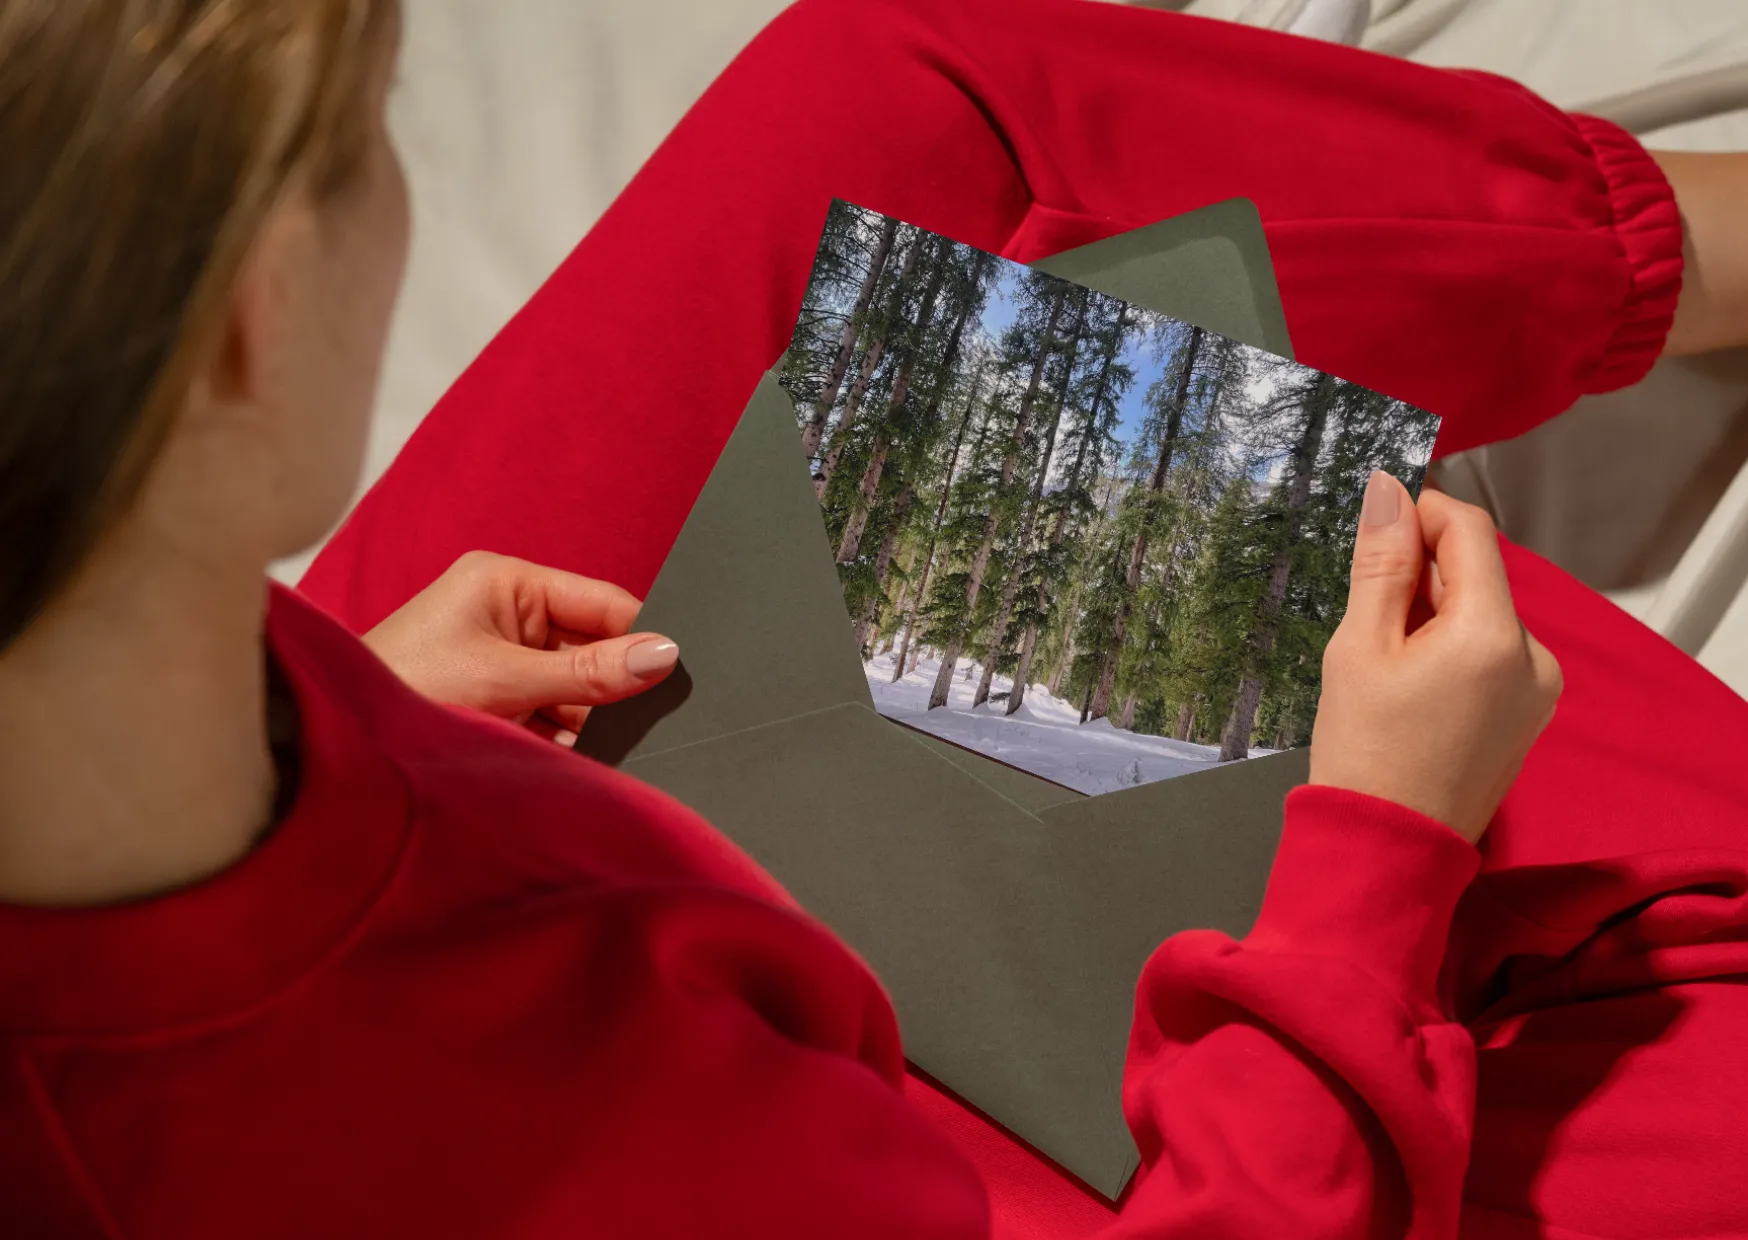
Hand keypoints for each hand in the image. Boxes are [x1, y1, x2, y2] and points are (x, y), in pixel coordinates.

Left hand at [362, 551, 678, 746]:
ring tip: (578, 745)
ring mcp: (500, 658)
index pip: (603, 602)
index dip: (642, 637)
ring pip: (574, 689)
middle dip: (609, 688)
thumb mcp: (507, 681)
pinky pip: (550, 714)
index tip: (679, 676)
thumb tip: (664, 655)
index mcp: (507, 581)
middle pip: (592, 648)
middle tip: (639, 724)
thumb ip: (589, 673)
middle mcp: (507, 612)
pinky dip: (560, 738)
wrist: (331, 745)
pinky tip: (561, 758)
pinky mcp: (493, 699)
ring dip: (583, 721)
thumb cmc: (402, 691)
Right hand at [1309, 472, 1562, 844]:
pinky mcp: (1529, 715)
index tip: (1374, 529)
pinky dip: (1449, 649)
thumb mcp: (1358, 647)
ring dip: (1432, 613)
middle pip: (1477, 573)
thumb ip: (1381, 563)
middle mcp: (1534, 655)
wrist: (1388, 850)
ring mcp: (1538, 689)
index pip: (1470, 530)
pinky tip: (1409, 688)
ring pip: (1481, 613)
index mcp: (1494, 633)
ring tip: (1383, 663)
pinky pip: (1490, 654)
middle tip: (1364, 616)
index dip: (1421, 513)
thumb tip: (1388, 489)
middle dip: (1420, 574)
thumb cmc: (1364, 751)